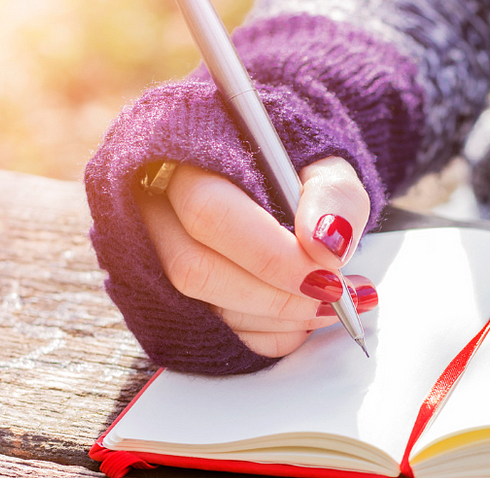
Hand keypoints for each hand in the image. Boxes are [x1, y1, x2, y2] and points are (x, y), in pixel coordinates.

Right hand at [133, 157, 375, 357]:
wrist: (278, 184)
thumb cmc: (295, 171)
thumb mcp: (327, 165)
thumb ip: (335, 197)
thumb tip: (327, 249)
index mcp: (185, 155)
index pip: (210, 213)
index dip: (271, 254)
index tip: (329, 271)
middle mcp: (154, 205)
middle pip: (195, 268)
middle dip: (277, 295)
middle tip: (335, 294)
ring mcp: (154, 253)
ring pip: (202, 305)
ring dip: (278, 318)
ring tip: (333, 302)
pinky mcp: (173, 296)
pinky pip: (216, 332)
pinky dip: (269, 335)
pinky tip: (303, 316)